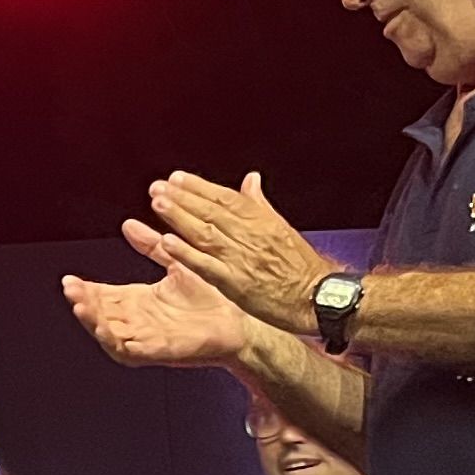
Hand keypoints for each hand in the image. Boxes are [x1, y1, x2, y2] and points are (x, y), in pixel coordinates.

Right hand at [62, 250, 251, 367]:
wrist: (244, 321)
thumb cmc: (215, 298)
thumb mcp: (177, 264)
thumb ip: (153, 246)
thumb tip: (130, 225)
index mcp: (141, 303)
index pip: (104, 297)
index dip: (85, 290)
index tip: (70, 280)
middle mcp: (140, 322)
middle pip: (101, 315)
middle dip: (83, 303)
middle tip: (71, 291)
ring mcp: (149, 338)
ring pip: (110, 333)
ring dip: (94, 321)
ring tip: (82, 306)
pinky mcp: (162, 350)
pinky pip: (132, 349)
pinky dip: (117, 340)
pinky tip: (107, 329)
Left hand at [142, 170, 333, 334]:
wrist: (317, 297)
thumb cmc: (302, 265)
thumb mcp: (282, 228)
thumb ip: (260, 205)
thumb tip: (250, 179)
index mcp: (261, 221)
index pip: (225, 198)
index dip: (199, 187)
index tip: (176, 178)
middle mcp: (250, 235)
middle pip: (211, 212)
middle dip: (182, 197)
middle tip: (157, 187)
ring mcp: (241, 259)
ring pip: (206, 233)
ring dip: (179, 217)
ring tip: (158, 203)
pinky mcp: (236, 283)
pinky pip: (206, 265)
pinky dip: (187, 253)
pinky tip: (167, 242)